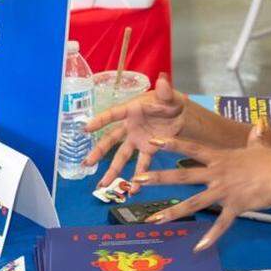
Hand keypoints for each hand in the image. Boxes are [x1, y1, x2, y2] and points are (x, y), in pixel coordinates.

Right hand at [85, 74, 185, 188]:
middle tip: (87, 163)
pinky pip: (141, 164)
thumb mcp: (171, 97)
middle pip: (111, 139)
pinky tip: (132, 189)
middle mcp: (131, 125)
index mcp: (134, 109)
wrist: (185, 116)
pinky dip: (138, 177)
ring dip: (113, 170)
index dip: (100, 121)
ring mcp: (137, 139)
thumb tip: (163, 80)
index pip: (113, 114)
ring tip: (103, 185)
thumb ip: (166, 92)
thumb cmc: (173, 102)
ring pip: (121, 156)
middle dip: (98, 152)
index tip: (86, 129)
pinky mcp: (147, 149)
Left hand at [133, 128, 270, 250]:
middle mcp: (216, 174)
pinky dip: (210, 237)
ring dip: (172, 211)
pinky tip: (198, 247)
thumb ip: (256, 138)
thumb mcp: (262, 147)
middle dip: (159, 179)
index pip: (190, 149)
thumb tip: (260, 125)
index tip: (152, 142)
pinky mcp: (234, 207)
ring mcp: (223, 192)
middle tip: (137, 180)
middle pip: (182, 176)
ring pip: (193, 203)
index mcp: (220, 158)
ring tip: (153, 219)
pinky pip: (220, 225)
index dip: (171, 145)